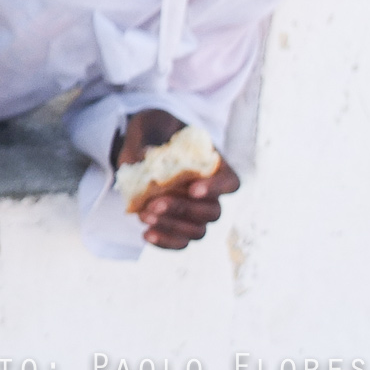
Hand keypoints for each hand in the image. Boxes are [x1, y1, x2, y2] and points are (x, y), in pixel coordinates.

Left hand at [116, 108, 240, 250]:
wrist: (139, 145)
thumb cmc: (153, 131)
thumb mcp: (148, 127)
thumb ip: (147, 140)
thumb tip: (142, 157)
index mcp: (213, 165)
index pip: (230, 183)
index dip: (216, 189)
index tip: (193, 190)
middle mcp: (210, 192)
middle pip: (212, 212)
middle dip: (183, 209)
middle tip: (154, 203)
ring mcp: (195, 212)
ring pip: (198, 231)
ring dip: (172, 226)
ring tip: (144, 215)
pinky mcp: (178, 224)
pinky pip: (181, 242)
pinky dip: (165, 241)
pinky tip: (146, 234)